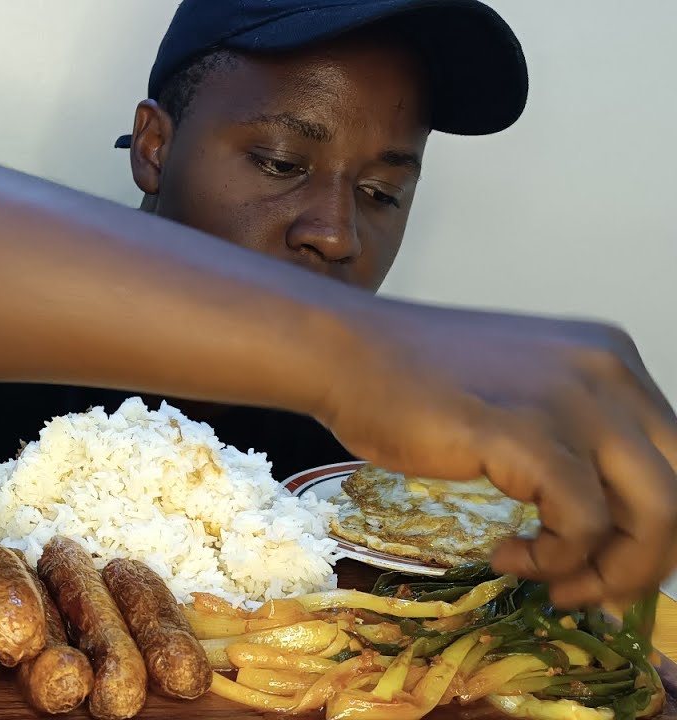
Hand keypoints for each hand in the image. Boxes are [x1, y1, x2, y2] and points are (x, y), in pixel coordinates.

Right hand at [321, 298, 676, 606]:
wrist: (344, 354)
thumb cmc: (411, 381)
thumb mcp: (519, 397)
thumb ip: (569, 442)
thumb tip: (601, 528)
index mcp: (612, 361)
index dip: (656, 530)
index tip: (610, 567)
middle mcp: (608, 373)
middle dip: (648, 560)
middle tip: (591, 592)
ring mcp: (570, 401)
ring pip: (657, 512)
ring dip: (609, 570)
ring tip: (551, 582)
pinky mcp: (525, 433)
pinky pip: (582, 523)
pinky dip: (554, 558)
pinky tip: (507, 553)